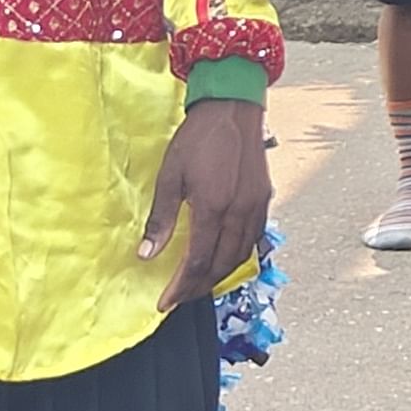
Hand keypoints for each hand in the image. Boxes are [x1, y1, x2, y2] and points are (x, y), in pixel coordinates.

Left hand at [138, 98, 271, 303]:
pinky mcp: (264, 199)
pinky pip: (254, 239)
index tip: (165, 302)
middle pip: (221, 265)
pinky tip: (225, 257)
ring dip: (219, 275)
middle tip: (179, 297)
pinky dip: (238, 255)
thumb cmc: (198, 138)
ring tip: (199, 283)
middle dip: (198, 287)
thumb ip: (161, 218)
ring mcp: (256, 206)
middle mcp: (239, 212)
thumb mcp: (170, 176)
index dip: (180, 287)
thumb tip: (147, 255)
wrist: (233, 108)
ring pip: (241, 255)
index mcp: (213, 208)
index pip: (197, 262)